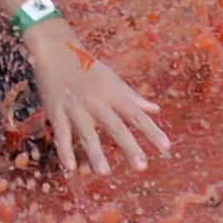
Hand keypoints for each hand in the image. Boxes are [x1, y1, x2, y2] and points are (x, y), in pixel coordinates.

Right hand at [21, 22, 169, 174]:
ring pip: (87, 133)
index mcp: (113, 94)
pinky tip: (71, 168)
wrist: (56, 50)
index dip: (152, 131)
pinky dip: (65, 150)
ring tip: (104, 172)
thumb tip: (156, 109)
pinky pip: (61, 133)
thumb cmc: (89, 68)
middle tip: (141, 167)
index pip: (136, 115)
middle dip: (129, 147)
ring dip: (95, 153)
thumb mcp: (114, 81)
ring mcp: (76, 107)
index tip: (166, 147)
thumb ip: (134, 98)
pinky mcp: (56, 111)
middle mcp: (97, 101)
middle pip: (115, 127)